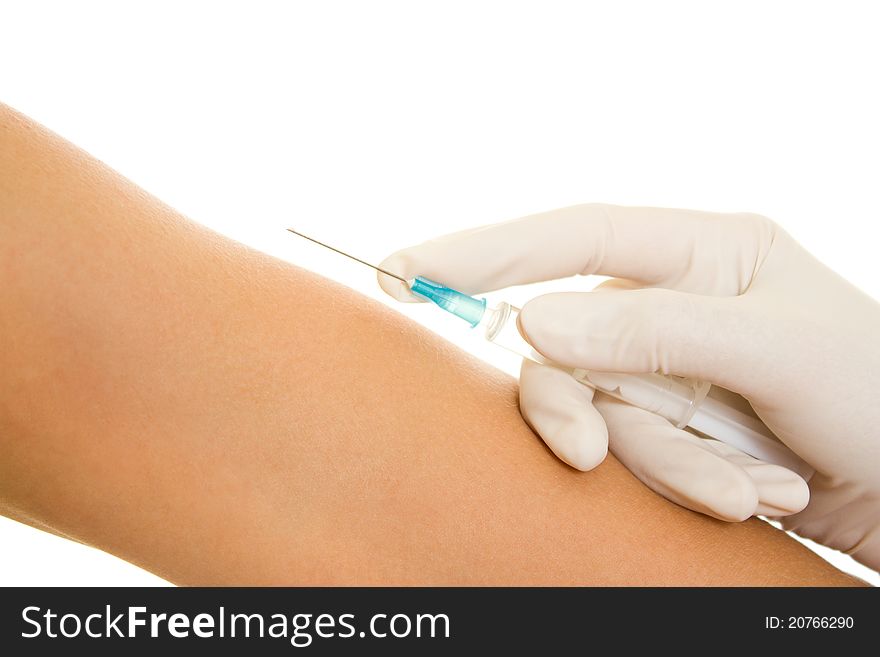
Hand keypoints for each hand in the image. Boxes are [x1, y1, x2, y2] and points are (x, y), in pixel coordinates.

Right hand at [378, 204, 879, 569]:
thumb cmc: (875, 393)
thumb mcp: (778, 349)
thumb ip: (656, 331)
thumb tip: (535, 323)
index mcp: (701, 252)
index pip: (573, 236)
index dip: (485, 250)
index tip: (407, 271)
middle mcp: (669, 305)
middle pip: (565, 346)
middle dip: (579, 408)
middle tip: (581, 456)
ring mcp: (665, 370)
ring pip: (599, 413)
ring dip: (669, 463)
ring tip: (751, 490)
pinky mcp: (669, 427)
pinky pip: (632, 455)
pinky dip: (688, 482)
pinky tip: (761, 491)